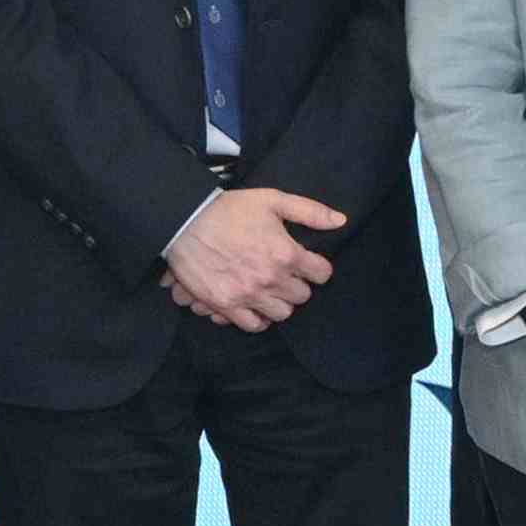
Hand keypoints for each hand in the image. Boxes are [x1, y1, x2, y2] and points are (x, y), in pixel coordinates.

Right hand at [162, 185, 344, 330]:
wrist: (185, 222)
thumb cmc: (229, 209)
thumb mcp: (273, 200)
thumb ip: (309, 211)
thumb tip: (340, 221)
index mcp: (286, 253)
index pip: (322, 274)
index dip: (318, 268)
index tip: (309, 264)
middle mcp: (270, 278)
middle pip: (303, 296)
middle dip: (298, 285)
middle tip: (286, 275)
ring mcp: (248, 294)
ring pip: (282, 313)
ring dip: (280, 302)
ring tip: (271, 290)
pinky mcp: (226, 305)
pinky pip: (253, 325)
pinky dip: (258, 319)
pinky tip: (256, 306)